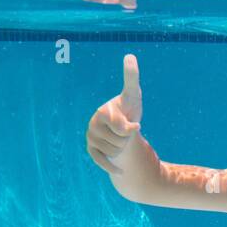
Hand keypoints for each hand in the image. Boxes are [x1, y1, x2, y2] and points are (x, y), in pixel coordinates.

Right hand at [86, 53, 142, 174]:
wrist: (125, 130)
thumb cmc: (130, 110)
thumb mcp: (133, 95)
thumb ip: (131, 77)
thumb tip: (129, 55)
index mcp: (102, 112)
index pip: (122, 128)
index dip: (132, 129)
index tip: (135, 124)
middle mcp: (93, 125)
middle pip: (119, 141)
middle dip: (127, 139)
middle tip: (125, 133)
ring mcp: (91, 138)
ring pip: (114, 151)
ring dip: (122, 149)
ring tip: (120, 140)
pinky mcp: (92, 151)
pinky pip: (102, 162)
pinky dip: (112, 167)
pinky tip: (121, 171)